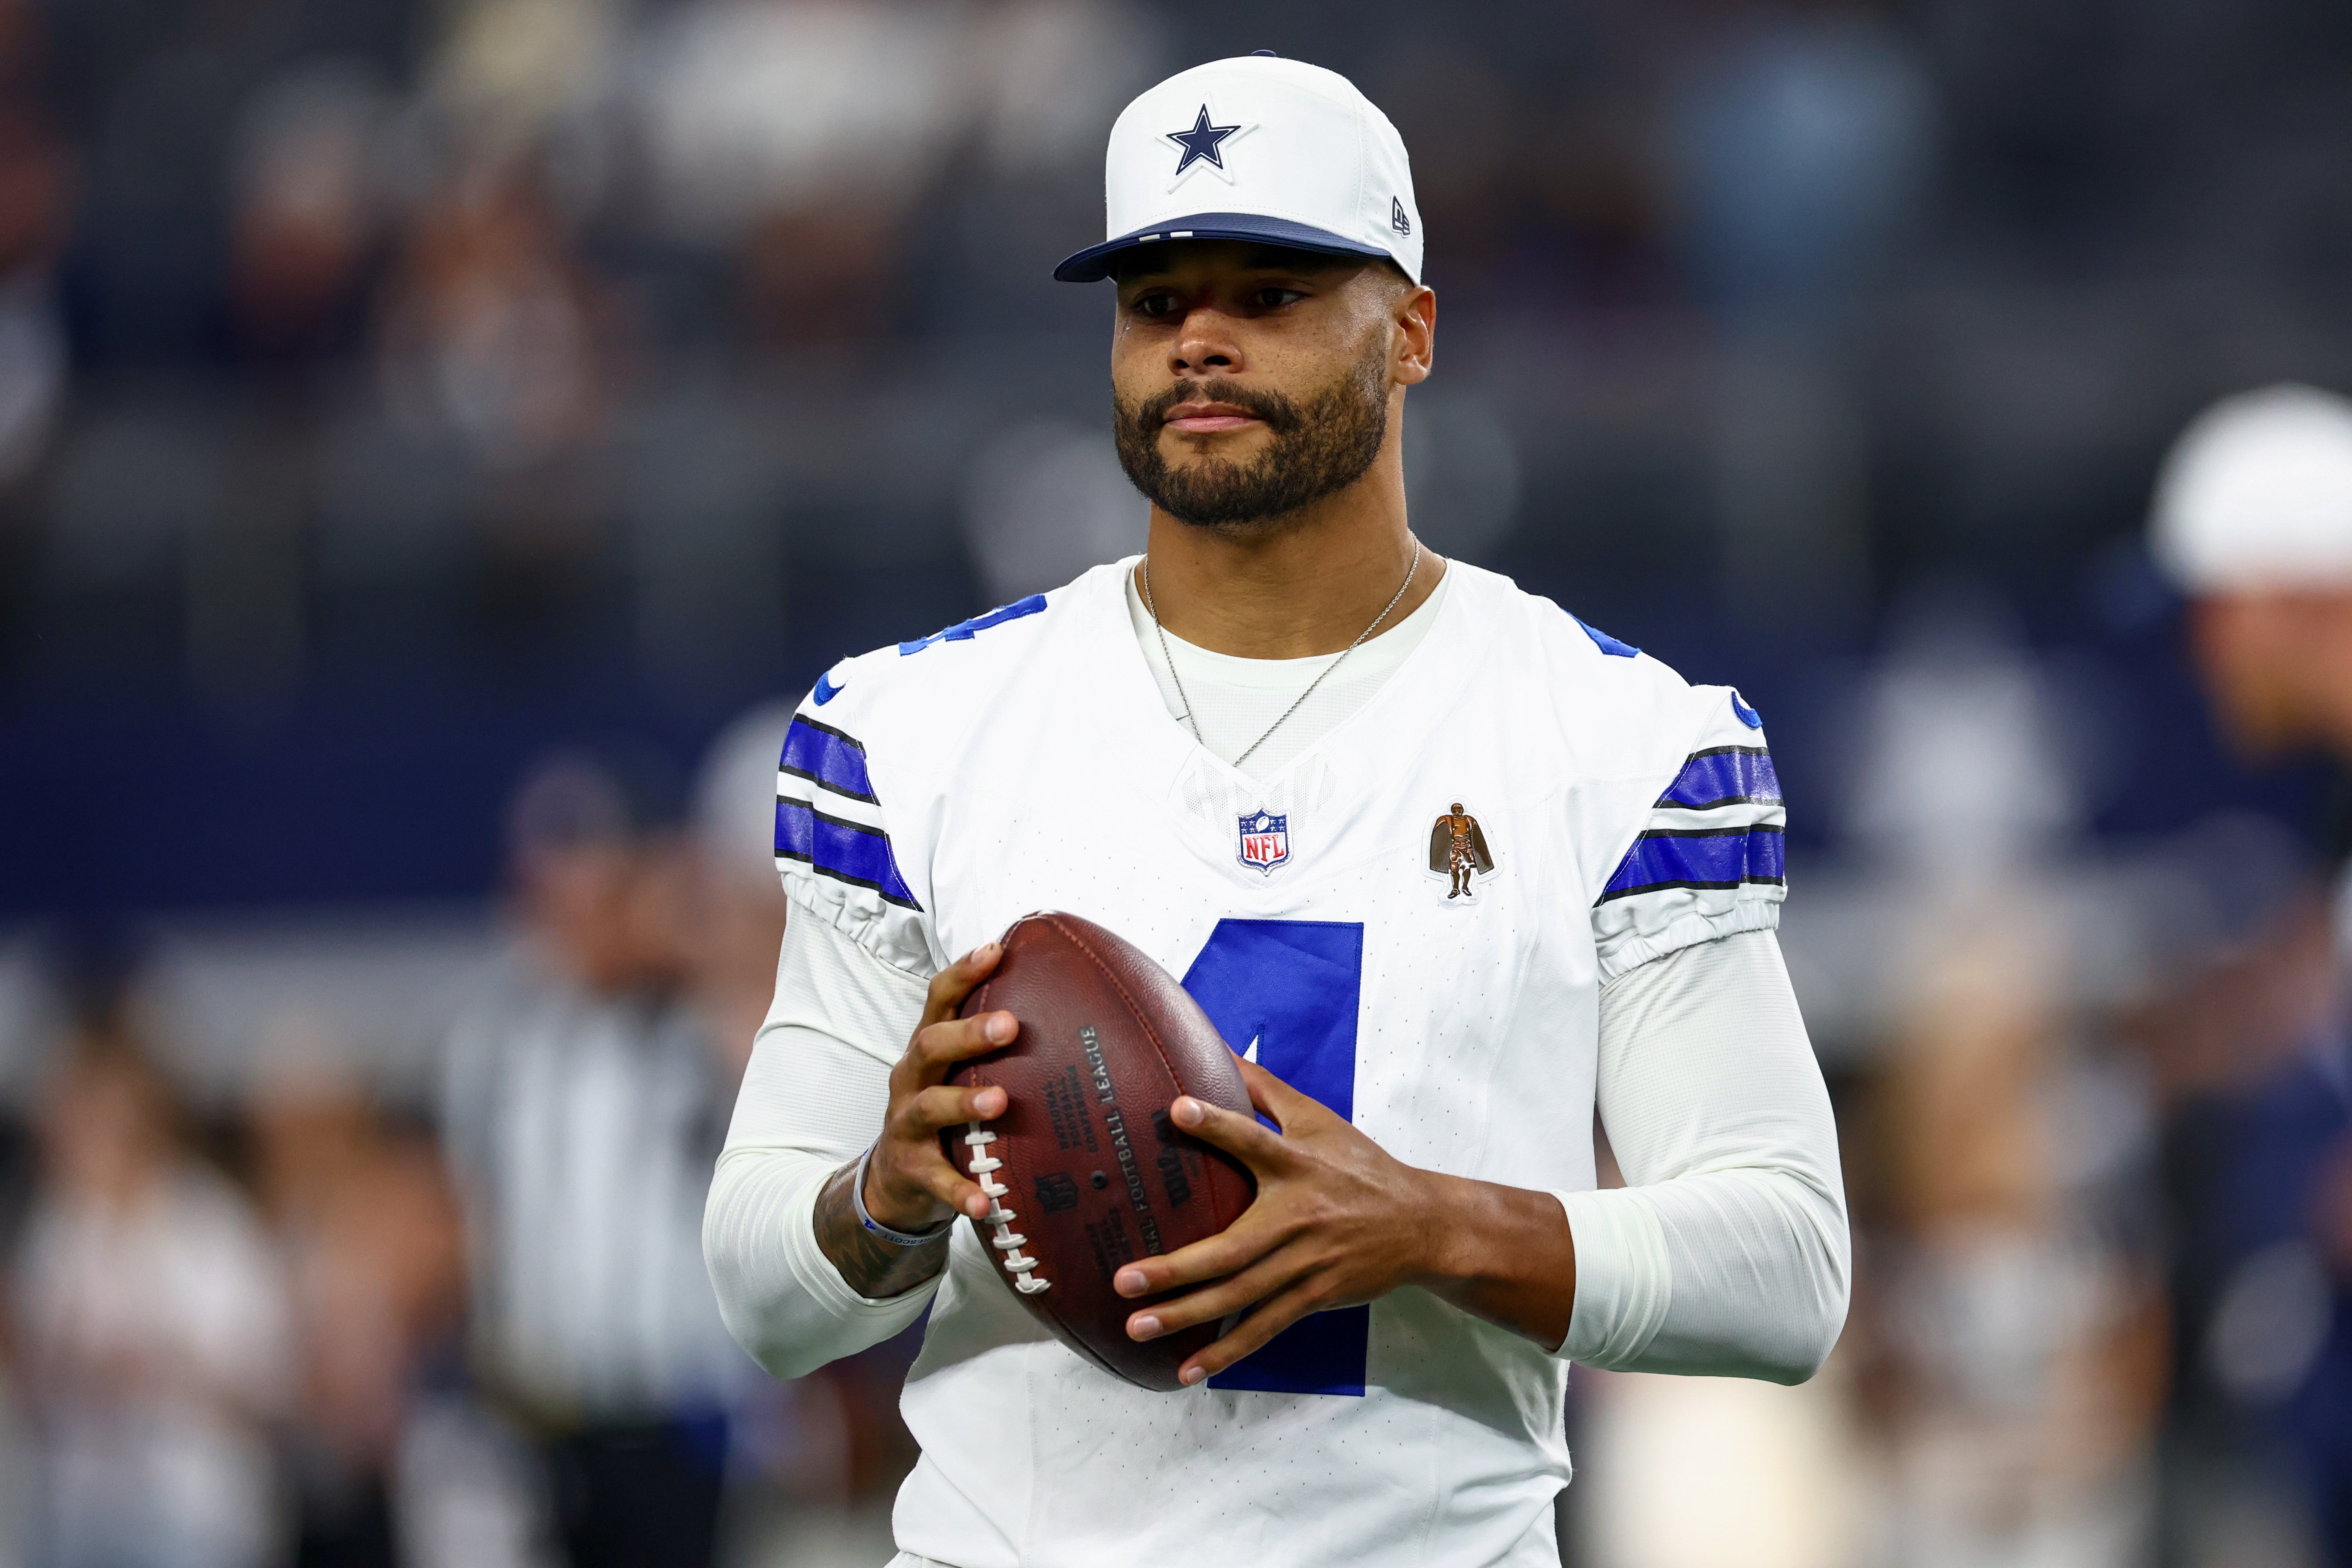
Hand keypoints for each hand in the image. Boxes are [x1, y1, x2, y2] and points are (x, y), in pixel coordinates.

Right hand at [862, 942, 1019, 1232]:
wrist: (895, 1179)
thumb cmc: (944, 1112)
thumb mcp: (959, 1072)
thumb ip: (997, 1047)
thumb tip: (1075, 1009)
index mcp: (928, 1048)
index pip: (940, 1000)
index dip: (964, 971)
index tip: (997, 948)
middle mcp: (912, 1078)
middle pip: (931, 1044)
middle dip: (968, 1032)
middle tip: (1010, 1024)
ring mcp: (907, 1124)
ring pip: (930, 1105)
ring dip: (963, 1103)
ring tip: (999, 1102)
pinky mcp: (913, 1169)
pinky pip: (937, 1179)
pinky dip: (960, 1190)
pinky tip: (985, 1202)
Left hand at [1111, 1056, 1447, 1385]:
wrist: (1422, 1225)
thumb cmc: (1361, 1168)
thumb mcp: (1320, 1121)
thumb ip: (1266, 1091)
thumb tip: (1219, 1052)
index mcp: (1300, 1165)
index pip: (1255, 1140)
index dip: (1218, 1125)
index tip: (1178, 1110)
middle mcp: (1299, 1217)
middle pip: (1232, 1248)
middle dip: (1176, 1269)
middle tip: (1124, 1279)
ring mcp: (1306, 1264)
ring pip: (1241, 1297)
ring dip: (1188, 1316)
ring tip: (1139, 1326)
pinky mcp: (1314, 1296)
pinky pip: (1264, 1327)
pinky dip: (1227, 1352)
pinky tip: (1188, 1369)